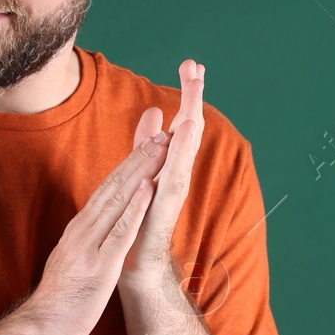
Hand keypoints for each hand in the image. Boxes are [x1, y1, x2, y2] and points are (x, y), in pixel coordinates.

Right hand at [23, 128, 172, 334]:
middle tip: (160, 134)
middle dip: (138, 159)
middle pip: (114, 187)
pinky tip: (148, 190)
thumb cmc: (60, 297)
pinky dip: (135, 209)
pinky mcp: (100, 266)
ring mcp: (90, 246)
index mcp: (79, 228)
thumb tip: (97, 224)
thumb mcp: (72, 258)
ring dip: (140, 173)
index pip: (106, 189)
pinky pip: (120, 233)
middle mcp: (83, 230)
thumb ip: (86, 239)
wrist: (41, 328)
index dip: (129, 165)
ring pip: (118, 201)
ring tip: (159, 149)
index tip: (148, 145)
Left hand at [120, 59, 205, 296]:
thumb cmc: (140, 225)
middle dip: (193, 100)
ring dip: (189, 125)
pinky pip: (170, 184)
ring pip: (184, 154)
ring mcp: (171, 196)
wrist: (137, 271)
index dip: (187, 95)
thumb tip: (155, 111)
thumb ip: (147, 145)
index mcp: (168, 166)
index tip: (191, 64)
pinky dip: (176, 161)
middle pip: (188, 132)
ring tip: (193, 96)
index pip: (181, 124)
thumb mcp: (142, 174)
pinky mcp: (162, 216)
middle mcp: (175, 177)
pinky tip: (179, 139)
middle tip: (197, 68)